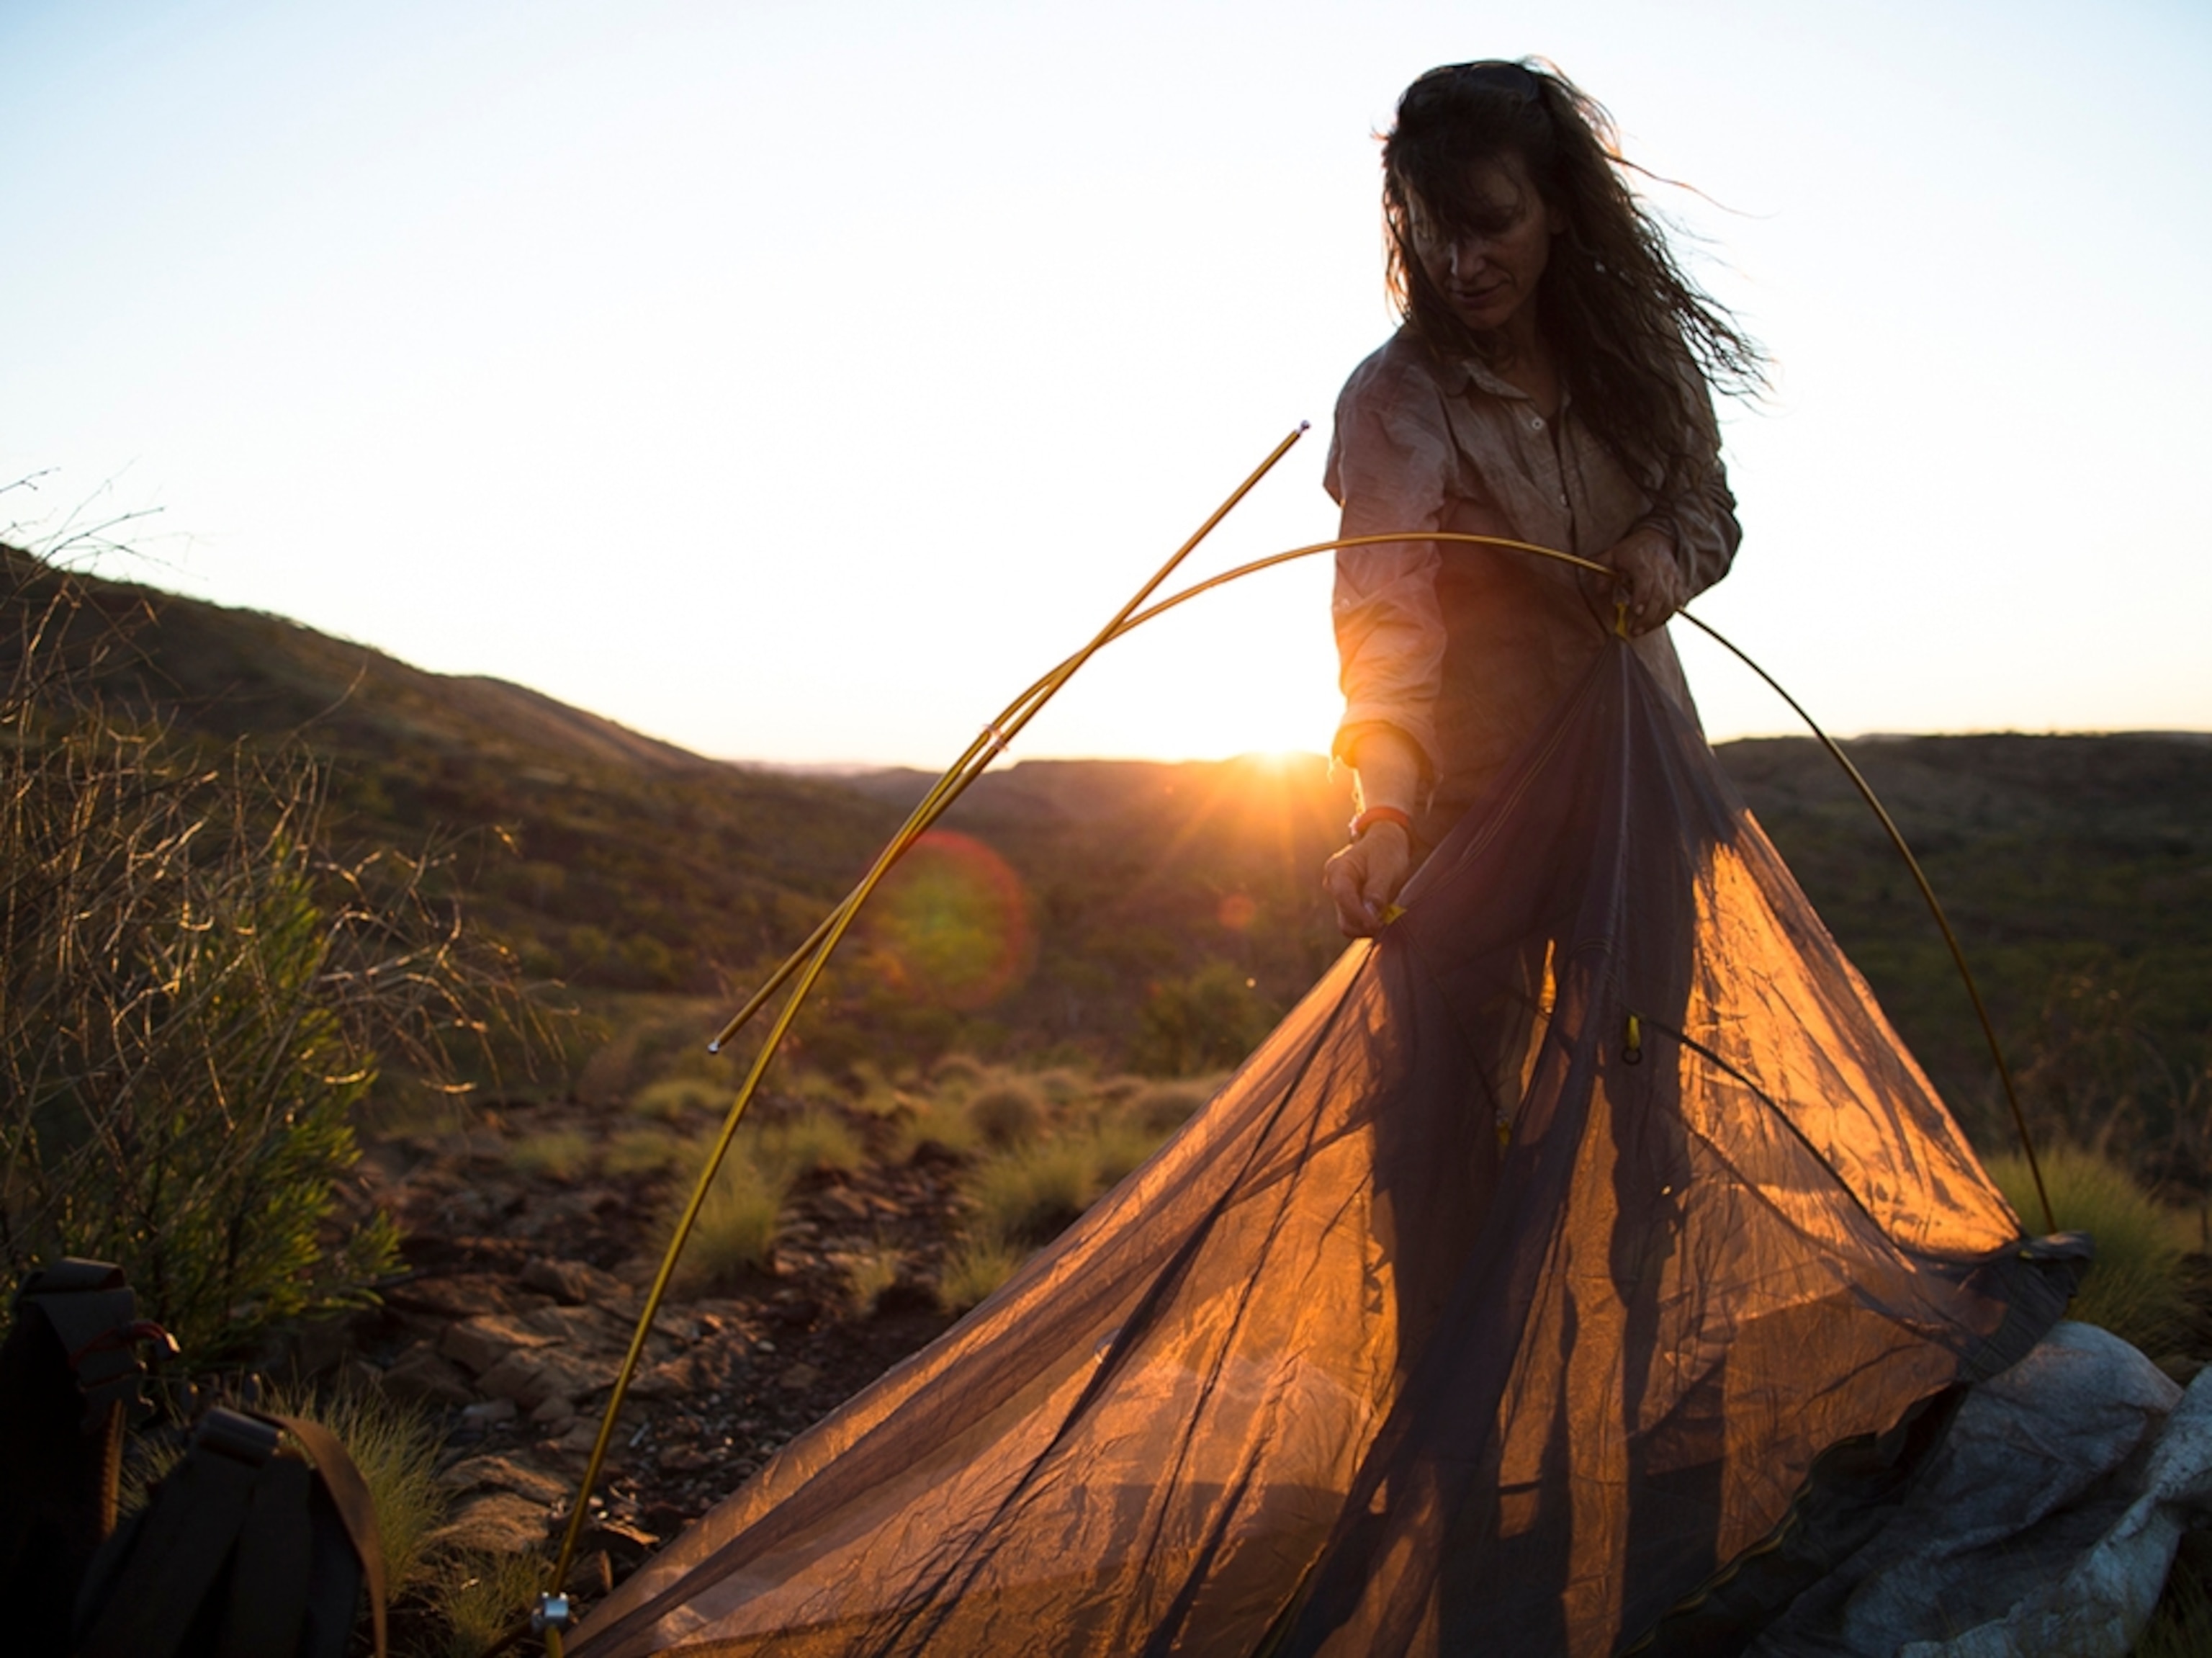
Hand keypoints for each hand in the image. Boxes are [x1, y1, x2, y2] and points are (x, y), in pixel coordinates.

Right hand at [1323, 822, 1410, 937]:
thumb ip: (1377, 889)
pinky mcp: (1347, 907)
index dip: (1359, 914)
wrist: (1385, 845)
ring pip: (1349, 925)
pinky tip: (1382, 915)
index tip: (1377, 924)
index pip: (1343, 896)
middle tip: (1388, 920)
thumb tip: (1371, 914)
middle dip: (1365, 923)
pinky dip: (1369, 925)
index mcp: (1338, 869)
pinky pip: (1355, 925)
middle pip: (1344, 917)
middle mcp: (1332, 885)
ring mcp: (1339, 898)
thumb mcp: (1385, 867)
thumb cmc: (1384, 852)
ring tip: (1387, 914)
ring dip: (1368, 926)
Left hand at [1606, 527, 1687, 635]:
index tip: (1635, 611)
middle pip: (1659, 595)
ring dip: (1656, 620)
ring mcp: (1672, 577)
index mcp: (1641, 561)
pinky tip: (1654, 624)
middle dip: (1647, 617)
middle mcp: (1660, 569)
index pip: (1645, 579)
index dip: (1642, 596)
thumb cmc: (1629, 552)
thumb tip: (1599, 590)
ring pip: (1670, 601)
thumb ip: (1602, 572)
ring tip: (1641, 631)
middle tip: (1633, 632)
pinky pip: (1678, 602)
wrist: (1656, 540)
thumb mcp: (1611, 555)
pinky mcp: (1679, 584)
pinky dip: (1667, 615)